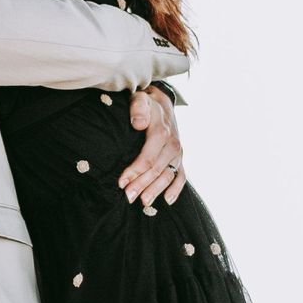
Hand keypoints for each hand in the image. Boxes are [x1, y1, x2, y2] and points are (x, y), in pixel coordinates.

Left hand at [119, 88, 185, 209]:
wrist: (162, 103)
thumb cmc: (146, 104)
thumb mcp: (140, 99)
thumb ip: (138, 108)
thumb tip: (138, 124)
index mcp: (162, 131)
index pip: (148, 156)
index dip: (135, 171)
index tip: (121, 182)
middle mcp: (172, 144)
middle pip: (157, 169)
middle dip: (142, 185)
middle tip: (128, 198)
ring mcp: (177, 153)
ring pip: (168, 175)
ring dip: (156, 190)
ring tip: (144, 203)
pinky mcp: (180, 158)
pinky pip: (181, 176)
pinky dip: (177, 189)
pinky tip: (168, 201)